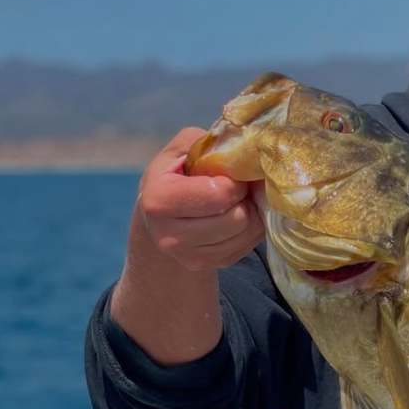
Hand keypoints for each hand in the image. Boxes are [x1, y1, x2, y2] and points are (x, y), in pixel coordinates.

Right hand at [137, 127, 264, 271]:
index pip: (219, 194)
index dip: (234, 181)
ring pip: (246, 234)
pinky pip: (246, 247)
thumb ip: (209, 142)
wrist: (158, 215)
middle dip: (244, 198)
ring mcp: (187, 257)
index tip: (229, 175)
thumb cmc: (175, 174)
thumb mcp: (183, 148)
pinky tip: (234, 216)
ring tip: (236, 201)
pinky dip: (249, 229)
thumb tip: (246, 150)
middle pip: (237, 218)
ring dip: (250, 213)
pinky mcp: (204, 266)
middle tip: (237, 188)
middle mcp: (168, 236)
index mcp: (158, 199)